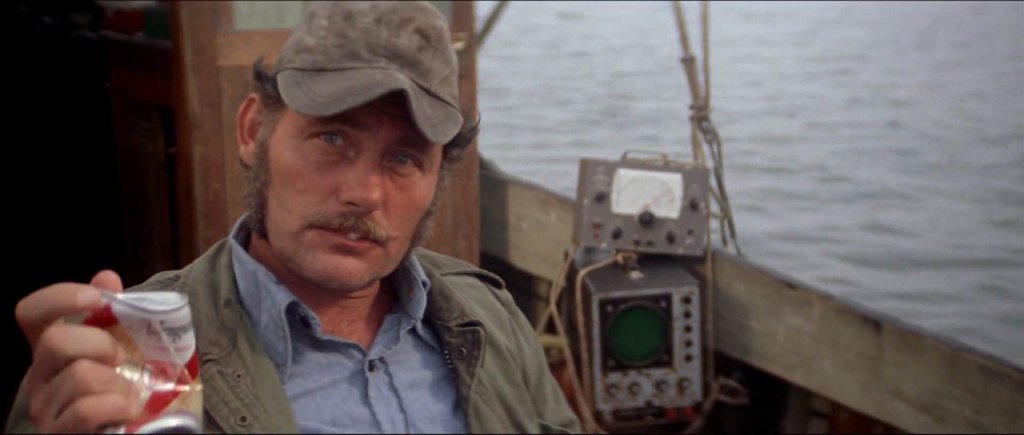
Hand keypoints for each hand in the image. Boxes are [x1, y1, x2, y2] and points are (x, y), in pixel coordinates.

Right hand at [15, 270, 142, 432]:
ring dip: (117, 383)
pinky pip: (87, 410)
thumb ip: (111, 317)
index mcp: (51, 351)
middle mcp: (39, 377)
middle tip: (122, 360)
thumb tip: (106, 276)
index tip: (96, 297)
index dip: (59, 297)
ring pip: (79, 375)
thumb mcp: (117, 352)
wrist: (120, 432)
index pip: (31, 313)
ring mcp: (45, 409)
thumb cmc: (117, 393)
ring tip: (127, 394)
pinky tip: (126, 412)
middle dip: (101, 343)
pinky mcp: (59, 434)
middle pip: (55, 341)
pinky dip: (117, 407)